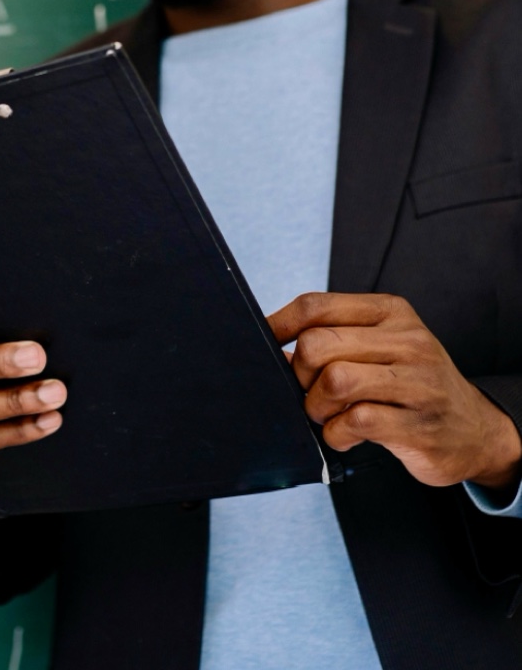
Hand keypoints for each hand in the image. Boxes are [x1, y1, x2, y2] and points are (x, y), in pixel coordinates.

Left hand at [268, 293, 521, 489]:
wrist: (474, 429)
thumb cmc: (410, 384)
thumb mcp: (381, 346)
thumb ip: (333, 337)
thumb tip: (268, 344)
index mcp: (390, 313)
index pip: (315, 305)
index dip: (277, 325)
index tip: (265, 344)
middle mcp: (408, 341)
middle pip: (316, 345)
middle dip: (298, 374)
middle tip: (309, 392)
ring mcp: (417, 382)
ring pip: (334, 381)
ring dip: (315, 406)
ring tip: (327, 414)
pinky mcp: (418, 424)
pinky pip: (353, 422)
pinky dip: (335, 434)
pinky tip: (344, 434)